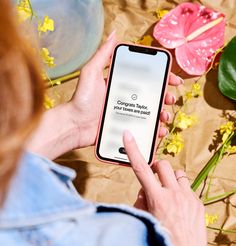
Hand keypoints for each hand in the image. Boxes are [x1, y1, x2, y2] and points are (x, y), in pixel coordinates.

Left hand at [26, 31, 183, 158]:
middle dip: (165, 97)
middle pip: (152, 96)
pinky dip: (154, 130)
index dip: (162, 78)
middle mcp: (127, 99)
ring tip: (165, 117)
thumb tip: (113, 34)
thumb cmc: (82, 99)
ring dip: (162, 114)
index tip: (173, 80)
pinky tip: (159, 131)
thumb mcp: (91, 73)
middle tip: (170, 99)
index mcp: (122, 84)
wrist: (75, 125)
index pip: (147, 78)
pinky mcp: (125, 128)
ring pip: (150, 113)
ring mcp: (127, 114)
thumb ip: (102, 55)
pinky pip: (144, 129)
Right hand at [123, 130, 213, 245]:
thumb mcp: (145, 219)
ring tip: (168, 192)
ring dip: (170, 179)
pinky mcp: (198, 202)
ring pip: (178, 174)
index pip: (141, 168)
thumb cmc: (162, 240)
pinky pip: (187, 188)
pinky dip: (180, 191)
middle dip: (156, 167)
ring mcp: (188, 197)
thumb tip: (144, 190)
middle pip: (163, 165)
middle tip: (153, 177)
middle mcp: (173, 194)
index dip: (133, 150)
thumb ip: (142, 200)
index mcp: (157, 198)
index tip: (128, 136)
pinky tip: (179, 206)